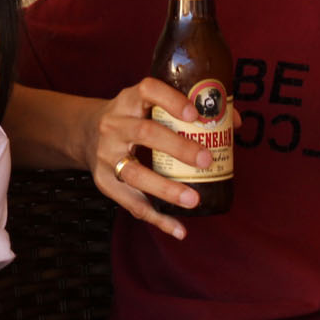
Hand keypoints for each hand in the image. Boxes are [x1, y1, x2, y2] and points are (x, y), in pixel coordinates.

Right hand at [86, 78, 216, 239]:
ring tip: (194, 199)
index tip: (195, 114)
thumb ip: (186, 109)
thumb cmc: (133, 117)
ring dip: (166, 189)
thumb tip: (233, 123)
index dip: (172, 100)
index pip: (148, 91)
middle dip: (178, 147)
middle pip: (145, 133)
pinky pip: (131, 203)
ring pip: (135, 173)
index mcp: (129, 100)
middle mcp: (114, 125)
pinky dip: (157, 218)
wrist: (86, 133)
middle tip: (206, 158)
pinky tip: (179, 229)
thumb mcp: (149, 105)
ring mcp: (106, 155)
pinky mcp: (104, 182)